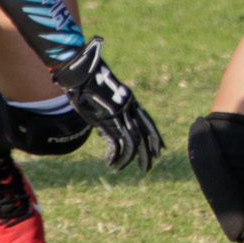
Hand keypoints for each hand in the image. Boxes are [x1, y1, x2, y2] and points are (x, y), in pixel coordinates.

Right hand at [52, 36, 163, 172]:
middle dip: (147, 154)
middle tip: (148, 167)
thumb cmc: (90, 79)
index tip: (161, 149)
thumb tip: (111, 117)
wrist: (83, 73)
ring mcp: (119, 116)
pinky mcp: (107, 122)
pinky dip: (115, 156)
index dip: (156, 137)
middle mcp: (129, 110)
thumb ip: (114, 105)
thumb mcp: (108, 91)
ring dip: (128, 159)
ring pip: (132, 144)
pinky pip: (116, 145)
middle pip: (145, 136)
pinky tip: (110, 163)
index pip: (149, 123)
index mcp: (131, 102)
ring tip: (120, 169)